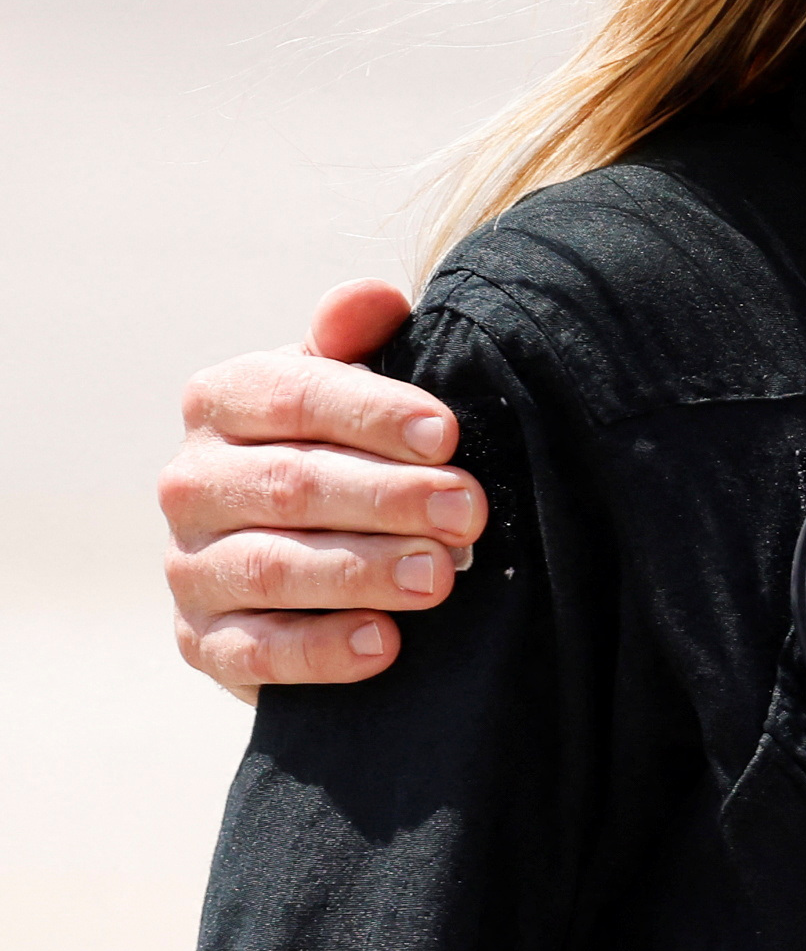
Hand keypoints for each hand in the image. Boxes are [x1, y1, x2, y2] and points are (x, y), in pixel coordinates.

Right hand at [166, 281, 485, 696]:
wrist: (314, 551)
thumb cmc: (349, 445)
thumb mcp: (355, 385)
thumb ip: (359, 338)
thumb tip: (370, 300)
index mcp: (222, 401)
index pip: (292, 396)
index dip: (373, 413)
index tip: (449, 435)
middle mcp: (190, 481)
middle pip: (290, 485)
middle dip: (389, 498)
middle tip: (470, 512)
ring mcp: (189, 565)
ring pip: (272, 568)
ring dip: (362, 572)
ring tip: (440, 576)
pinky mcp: (200, 641)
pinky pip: (253, 651)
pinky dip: (319, 651)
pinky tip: (384, 645)